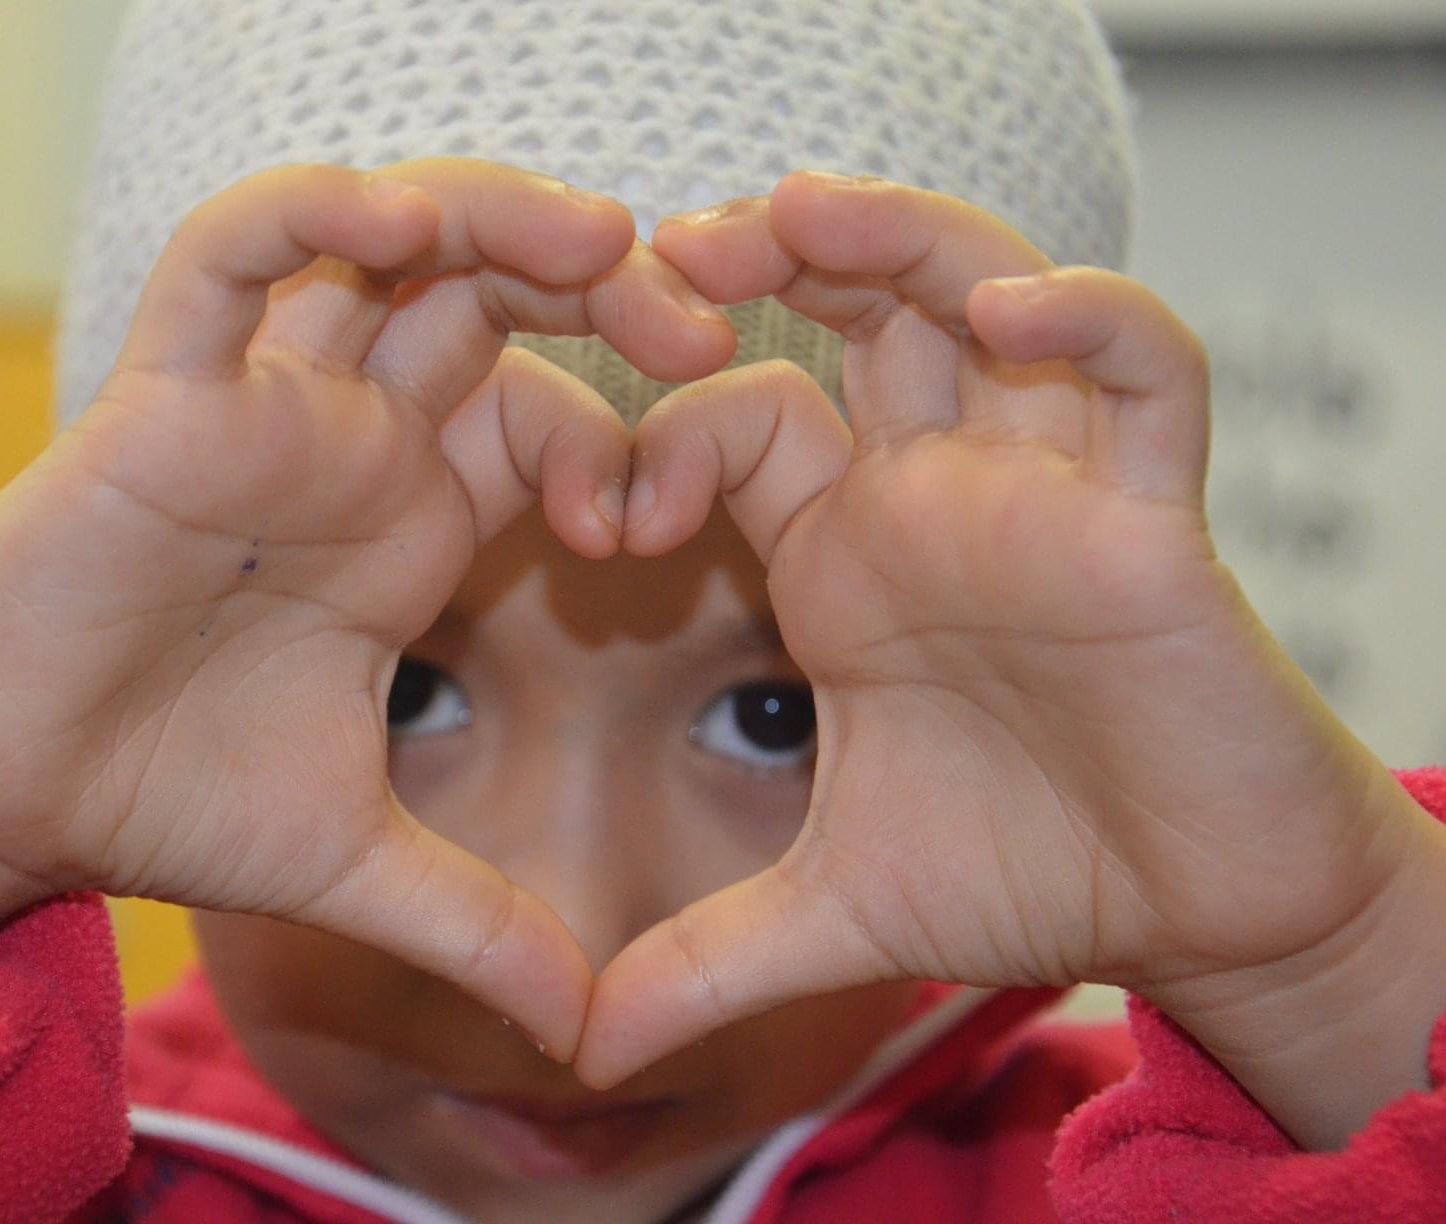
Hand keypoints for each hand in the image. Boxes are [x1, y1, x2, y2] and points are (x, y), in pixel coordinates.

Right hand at [0, 159, 733, 1042]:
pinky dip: (309, 210)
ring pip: (384, 241)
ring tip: (598, 239)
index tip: (650, 530)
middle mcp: (347, 446)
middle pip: (491, 297)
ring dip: (497, 216)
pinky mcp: (162, 394)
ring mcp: (262, 408)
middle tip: (701, 325)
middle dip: (607, 288)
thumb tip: (589, 1033)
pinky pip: (229, 253)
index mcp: (406, 523)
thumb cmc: (157, 798)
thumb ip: (477, 925)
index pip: (548, 417)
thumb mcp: (353, 861)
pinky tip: (395, 217)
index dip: (624, 439)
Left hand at [576, 173, 1445, 1121]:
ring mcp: (1046, 493)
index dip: (658, 438)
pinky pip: (1145, 373)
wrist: (1197, 918)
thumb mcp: (836, 916)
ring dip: (897, 239)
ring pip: (984, 295)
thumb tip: (578, 1047)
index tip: (603, 523)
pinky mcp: (1154, 521)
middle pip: (854, 309)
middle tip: (665, 251)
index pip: (739, 420)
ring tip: (797, 213)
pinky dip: (1092, 323)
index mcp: (847, 557)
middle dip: (765, 257)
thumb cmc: (1031, 877)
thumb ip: (703, 961)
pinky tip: (1015, 312)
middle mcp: (937, 497)